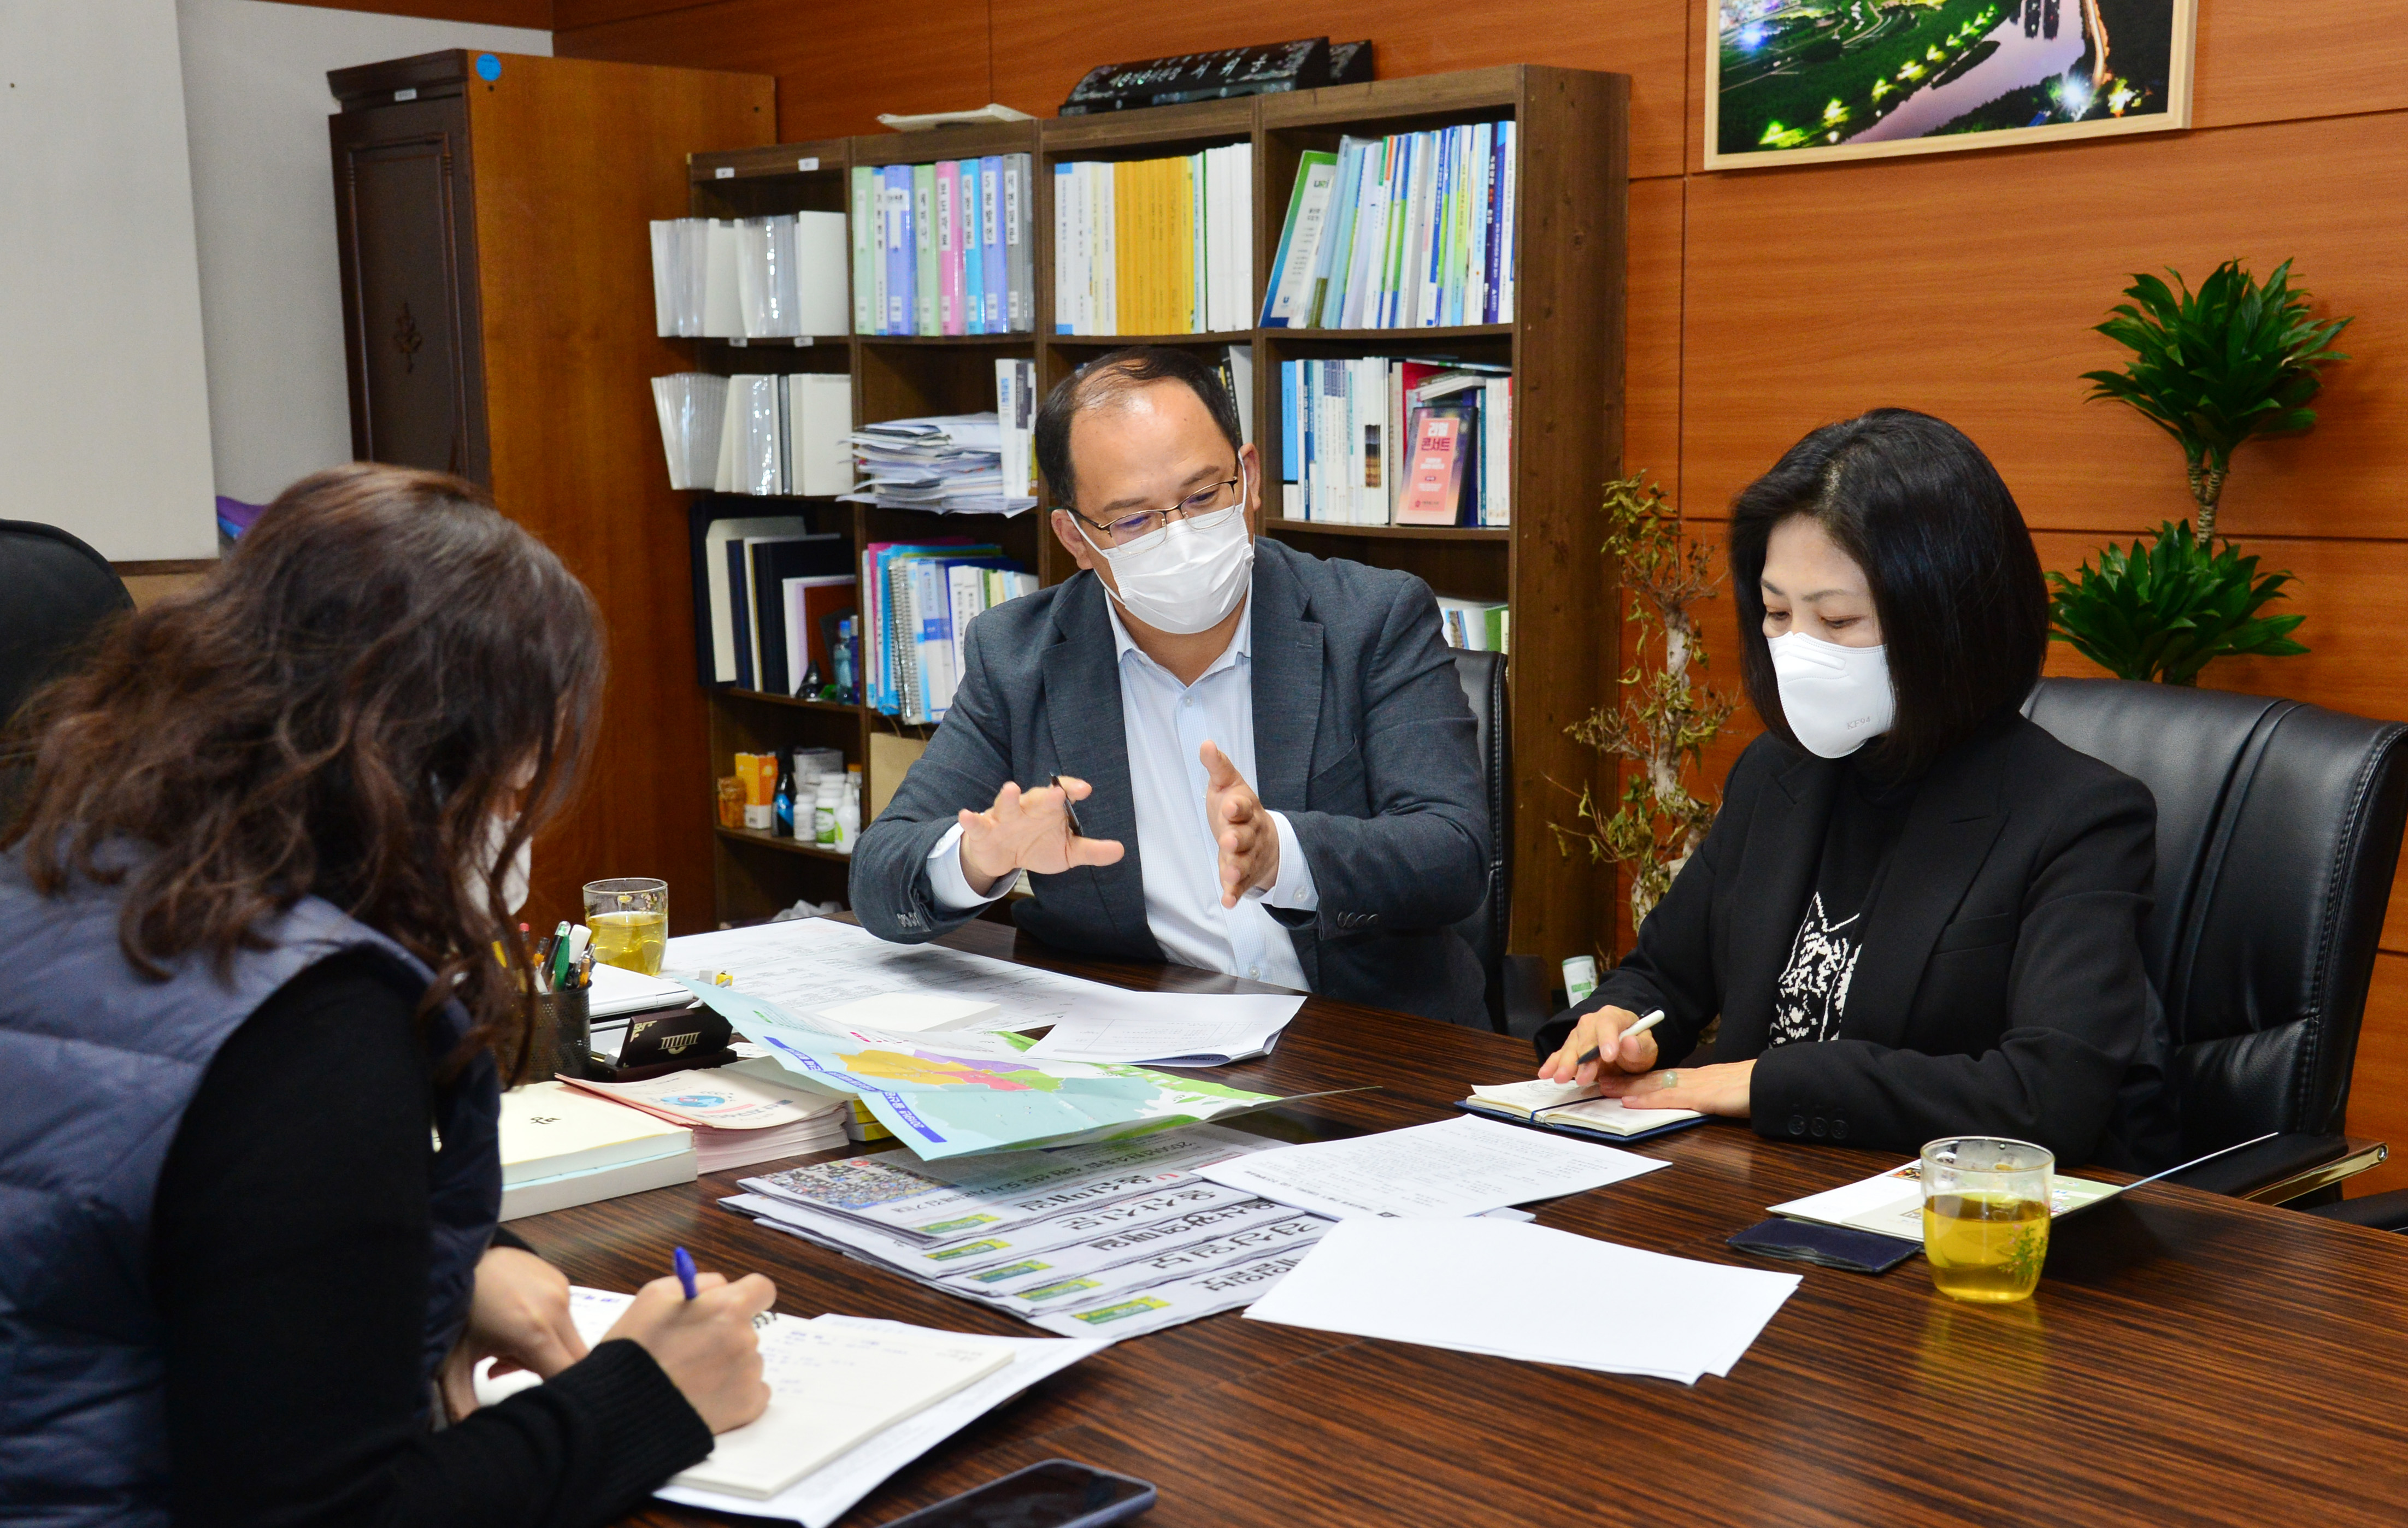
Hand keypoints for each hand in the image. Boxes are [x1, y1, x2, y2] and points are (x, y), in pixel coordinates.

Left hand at [438, 1245, 586, 1419]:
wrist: (449, 1255)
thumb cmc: (450, 1312)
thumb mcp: (450, 1365)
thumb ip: (463, 1406)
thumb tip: (476, 1438)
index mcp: (534, 1332)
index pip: (569, 1376)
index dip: (559, 1395)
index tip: (540, 1404)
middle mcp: (556, 1308)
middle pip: (576, 1359)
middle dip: (552, 1374)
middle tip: (509, 1372)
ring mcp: (561, 1289)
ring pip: (570, 1338)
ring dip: (547, 1351)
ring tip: (503, 1350)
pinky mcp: (559, 1278)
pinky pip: (564, 1316)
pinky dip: (546, 1328)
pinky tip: (514, 1325)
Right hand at [601, 1270, 776, 1433]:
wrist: (623, 1409)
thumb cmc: (635, 1350)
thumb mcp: (654, 1297)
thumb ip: (696, 1282)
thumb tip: (720, 1285)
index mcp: (728, 1308)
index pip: (762, 1289)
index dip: (746, 1296)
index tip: (733, 1306)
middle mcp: (745, 1339)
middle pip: (747, 1329)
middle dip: (724, 1335)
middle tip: (691, 1350)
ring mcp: (748, 1374)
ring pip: (748, 1361)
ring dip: (727, 1365)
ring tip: (690, 1377)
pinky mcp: (747, 1406)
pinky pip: (752, 1391)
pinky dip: (733, 1393)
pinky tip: (704, 1395)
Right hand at [957, 777, 1123, 894]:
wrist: (1000, 857)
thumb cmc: (1036, 846)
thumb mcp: (1067, 852)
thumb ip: (1091, 850)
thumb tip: (1120, 850)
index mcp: (1048, 810)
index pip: (1062, 794)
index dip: (1072, 789)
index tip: (1085, 789)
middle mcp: (1027, 809)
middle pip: (1036, 798)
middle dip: (1045, 795)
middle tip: (1056, 792)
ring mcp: (1004, 818)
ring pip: (1006, 805)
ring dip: (1008, 798)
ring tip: (1011, 789)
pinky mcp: (984, 831)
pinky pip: (978, 824)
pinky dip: (972, 820)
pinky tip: (967, 815)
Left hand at [1201, 741, 1275, 908]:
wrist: (1264, 838)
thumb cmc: (1238, 809)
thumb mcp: (1228, 785)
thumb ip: (1218, 767)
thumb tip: (1206, 743)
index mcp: (1246, 809)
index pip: (1242, 807)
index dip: (1237, 807)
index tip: (1228, 806)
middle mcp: (1250, 833)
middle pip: (1245, 837)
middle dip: (1237, 839)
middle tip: (1228, 840)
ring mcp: (1248, 856)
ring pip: (1244, 863)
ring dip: (1236, 869)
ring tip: (1229, 875)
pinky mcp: (1244, 876)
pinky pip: (1240, 886)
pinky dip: (1234, 894)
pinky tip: (1228, 901)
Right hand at [1537, 1004, 1659, 1087]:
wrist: (1626, 1051)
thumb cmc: (1636, 1048)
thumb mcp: (1647, 1050)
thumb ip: (1640, 1047)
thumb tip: (1629, 1042)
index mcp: (1614, 1016)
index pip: (1608, 1022)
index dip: (1607, 1038)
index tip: (1609, 1056)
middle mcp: (1593, 1022)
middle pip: (1585, 1036)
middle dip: (1584, 1058)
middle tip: (1584, 1077)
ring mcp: (1579, 1035)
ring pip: (1570, 1046)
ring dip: (1565, 1063)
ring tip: (1561, 1078)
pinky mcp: (1571, 1048)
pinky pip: (1559, 1054)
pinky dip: (1552, 1064)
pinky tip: (1545, 1073)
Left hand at [1593, 1058, 1754, 1117]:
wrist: (1775, 1083)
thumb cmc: (1756, 1089)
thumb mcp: (1728, 1091)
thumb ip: (1711, 1095)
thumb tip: (1700, 1101)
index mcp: (1700, 1077)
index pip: (1664, 1076)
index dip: (1640, 1077)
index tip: (1620, 1076)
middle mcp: (1693, 1078)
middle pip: (1653, 1077)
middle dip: (1626, 1078)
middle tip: (1601, 1078)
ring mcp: (1695, 1086)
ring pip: (1654, 1085)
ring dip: (1628, 1087)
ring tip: (1605, 1087)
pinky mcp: (1700, 1096)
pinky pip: (1667, 1097)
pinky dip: (1646, 1099)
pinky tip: (1629, 1101)